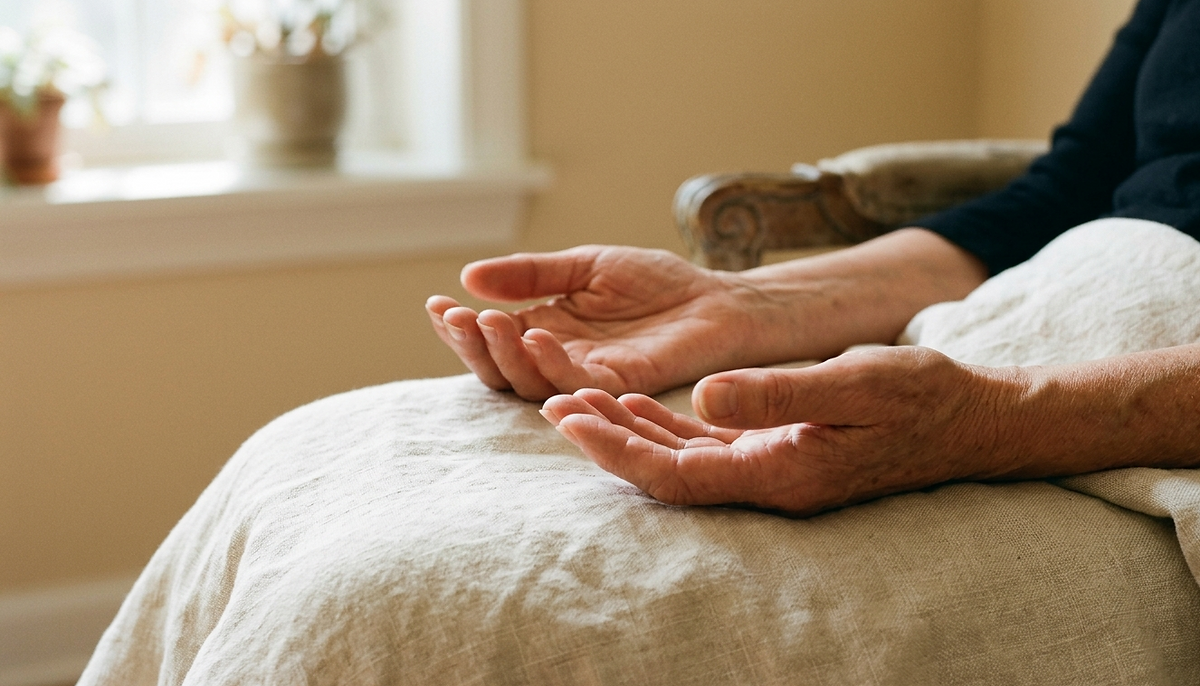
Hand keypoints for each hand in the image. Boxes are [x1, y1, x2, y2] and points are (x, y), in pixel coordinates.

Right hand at [426, 245, 796, 399]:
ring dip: (505, 355)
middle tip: (458, 318)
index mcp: (544, 330)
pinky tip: (536, 337)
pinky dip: (552, 365)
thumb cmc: (655, 283)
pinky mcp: (619, 385)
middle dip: (472, 346)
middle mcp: (558, 360)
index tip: (435, 304)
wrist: (715, 298)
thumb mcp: (584, 265)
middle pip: (499, 369)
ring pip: (530, 383)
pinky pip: (577, 384)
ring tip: (490, 322)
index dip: (458, 328)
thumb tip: (468, 276)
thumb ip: (531, 274)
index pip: (490, 339)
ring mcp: (586, 376)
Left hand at [540, 346, 1020, 514]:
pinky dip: (665, 424)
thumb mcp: (853, 383)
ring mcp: (770, 468)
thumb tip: (707, 396)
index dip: (617, 451)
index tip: (569, 419)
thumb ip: (779, 394)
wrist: (970, 418)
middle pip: (666, 471)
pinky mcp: (776, 450)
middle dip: (607, 442)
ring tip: (576, 400)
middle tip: (553, 404)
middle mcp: (766, 479)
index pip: (676, 474)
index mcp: (778, 473)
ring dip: (628, 431)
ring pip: (680, 457)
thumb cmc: (921, 399)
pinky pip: (707, 443)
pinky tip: (634, 402)